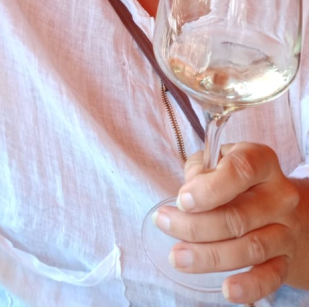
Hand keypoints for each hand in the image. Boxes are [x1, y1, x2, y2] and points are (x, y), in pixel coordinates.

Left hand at [153, 142, 308, 303]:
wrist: (281, 209)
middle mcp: (279, 196)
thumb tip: (187, 196)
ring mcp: (285, 229)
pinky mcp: (285, 259)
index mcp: (262, 162)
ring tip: (178, 258)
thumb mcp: (219, 162)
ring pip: (250, 248)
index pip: (242, 170)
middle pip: (239, 216)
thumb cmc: (237, 180)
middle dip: (196, 226)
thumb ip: (201, 170)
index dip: (210, 187)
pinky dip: (249, 286)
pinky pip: (271, 277)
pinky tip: (226, 289)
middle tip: (165, 225)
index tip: (182, 200)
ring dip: (209, 256)